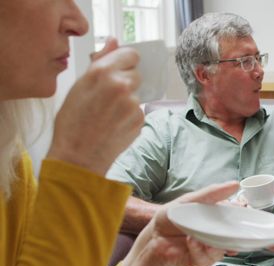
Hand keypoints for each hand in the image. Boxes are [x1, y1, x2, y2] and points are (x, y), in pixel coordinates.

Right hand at [47, 37, 143, 175]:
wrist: (78, 156)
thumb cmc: (73, 121)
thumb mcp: (79, 85)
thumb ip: (100, 61)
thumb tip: (114, 41)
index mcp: (102, 71)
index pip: (131, 54)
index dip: (126, 62)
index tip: (121, 69)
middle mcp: (121, 84)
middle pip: (136, 74)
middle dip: (126, 82)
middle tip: (109, 97)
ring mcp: (133, 103)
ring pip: (137, 94)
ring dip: (128, 100)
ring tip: (108, 114)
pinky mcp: (140, 119)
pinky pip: (138, 110)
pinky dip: (130, 115)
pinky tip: (114, 124)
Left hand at [120, 181, 240, 265]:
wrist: (153, 236)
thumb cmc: (171, 217)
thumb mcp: (190, 200)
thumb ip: (212, 193)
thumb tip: (235, 184)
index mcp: (217, 221)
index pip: (237, 221)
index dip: (245, 220)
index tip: (249, 216)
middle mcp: (216, 236)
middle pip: (235, 238)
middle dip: (236, 236)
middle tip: (230, 230)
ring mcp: (209, 249)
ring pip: (222, 250)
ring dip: (213, 243)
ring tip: (200, 236)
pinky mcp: (200, 261)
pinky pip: (207, 258)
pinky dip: (199, 249)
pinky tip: (190, 241)